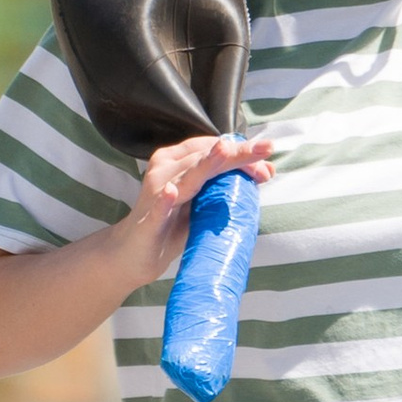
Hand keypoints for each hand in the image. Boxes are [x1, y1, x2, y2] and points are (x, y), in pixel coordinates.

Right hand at [128, 132, 275, 281]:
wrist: (134, 254)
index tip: (267, 158)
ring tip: (224, 152)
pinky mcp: (148, 220)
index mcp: (178, 161)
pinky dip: (165, 200)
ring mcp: (156, 193)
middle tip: (265, 148)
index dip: (241, 151)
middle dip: (236, 153)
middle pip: (205, 157)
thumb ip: (227, 185)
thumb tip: (267, 171)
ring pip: (185, 176)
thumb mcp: (203, 202)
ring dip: (206, 164)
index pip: (213, 148)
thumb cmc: (172, 225)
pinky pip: (158, 208)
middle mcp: (166, 170)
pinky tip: (172, 192)